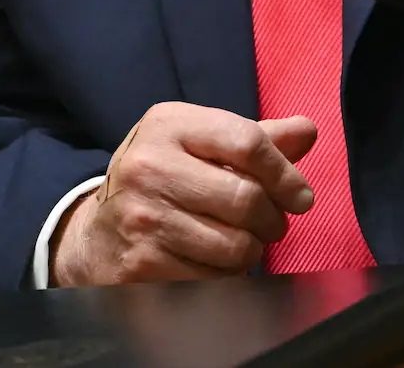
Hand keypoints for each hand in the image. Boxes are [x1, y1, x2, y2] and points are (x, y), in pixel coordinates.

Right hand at [52, 103, 318, 285]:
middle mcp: (150, 167)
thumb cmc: (164, 179)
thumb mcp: (199, 144)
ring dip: (253, 250)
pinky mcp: (141, 265)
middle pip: (246, 198)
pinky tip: (216, 263)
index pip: (247, 142)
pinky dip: (227, 276)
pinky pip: (213, 278)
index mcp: (169, 125)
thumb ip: (254, 138)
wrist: (97, 233)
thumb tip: (307, 131)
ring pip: (235, 245)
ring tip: (245, 242)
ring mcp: (143, 218)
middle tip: (273, 224)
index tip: (301, 197)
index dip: (285, 173)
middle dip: (273, 218)